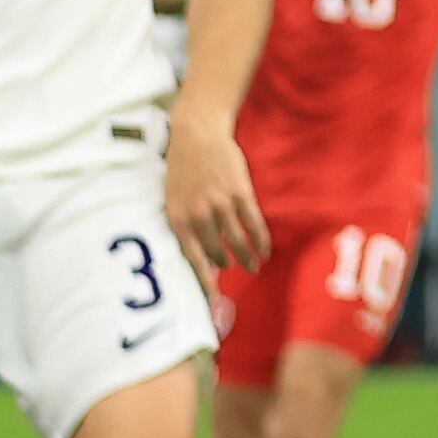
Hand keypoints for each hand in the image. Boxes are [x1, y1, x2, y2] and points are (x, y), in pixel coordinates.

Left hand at [165, 105, 269, 275]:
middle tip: (237, 271)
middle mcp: (198, 215)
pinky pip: (253, 224)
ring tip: (254, 266)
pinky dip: (261, 240)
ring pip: (238, 241)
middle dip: (228, 265)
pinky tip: (265, 250)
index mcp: (177, 219)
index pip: (192, 260)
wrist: (195, 134)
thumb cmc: (182, 170)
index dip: (204, 284)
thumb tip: (201, 260)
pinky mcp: (239, 193)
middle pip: (217, 253)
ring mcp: (220, 204)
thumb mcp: (172, 200)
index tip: (212, 304)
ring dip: (248, 257)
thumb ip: (184, 228)